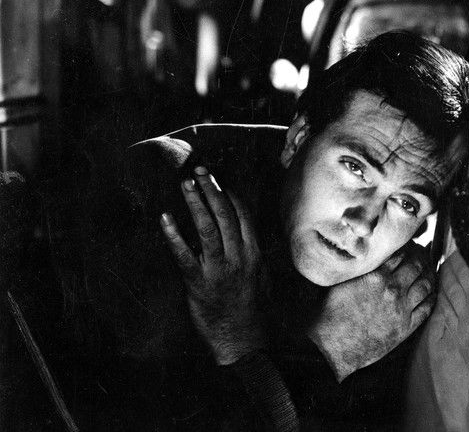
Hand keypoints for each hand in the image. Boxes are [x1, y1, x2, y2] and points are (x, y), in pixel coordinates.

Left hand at [160, 166, 265, 364]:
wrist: (243, 340)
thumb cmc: (252, 310)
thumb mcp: (261, 277)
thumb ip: (251, 253)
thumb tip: (244, 232)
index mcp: (254, 254)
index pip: (243, 215)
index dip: (229, 193)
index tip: (218, 179)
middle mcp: (239, 258)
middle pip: (225, 215)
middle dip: (212, 189)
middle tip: (199, 170)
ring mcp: (218, 270)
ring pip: (207, 229)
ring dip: (195, 203)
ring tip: (186, 184)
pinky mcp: (199, 284)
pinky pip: (184, 256)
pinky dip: (174, 236)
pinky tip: (165, 218)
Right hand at [307, 243, 436, 380]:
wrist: (332, 345)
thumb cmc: (331, 313)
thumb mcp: (343, 281)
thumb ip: (361, 268)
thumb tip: (371, 257)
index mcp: (376, 275)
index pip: (401, 253)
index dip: (408, 247)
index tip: (410, 245)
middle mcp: (392, 289)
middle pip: (416, 266)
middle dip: (422, 258)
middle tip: (424, 254)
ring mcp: (401, 308)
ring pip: (425, 285)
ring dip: (429, 275)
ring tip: (429, 271)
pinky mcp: (405, 327)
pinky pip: (426, 308)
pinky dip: (431, 297)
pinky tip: (431, 293)